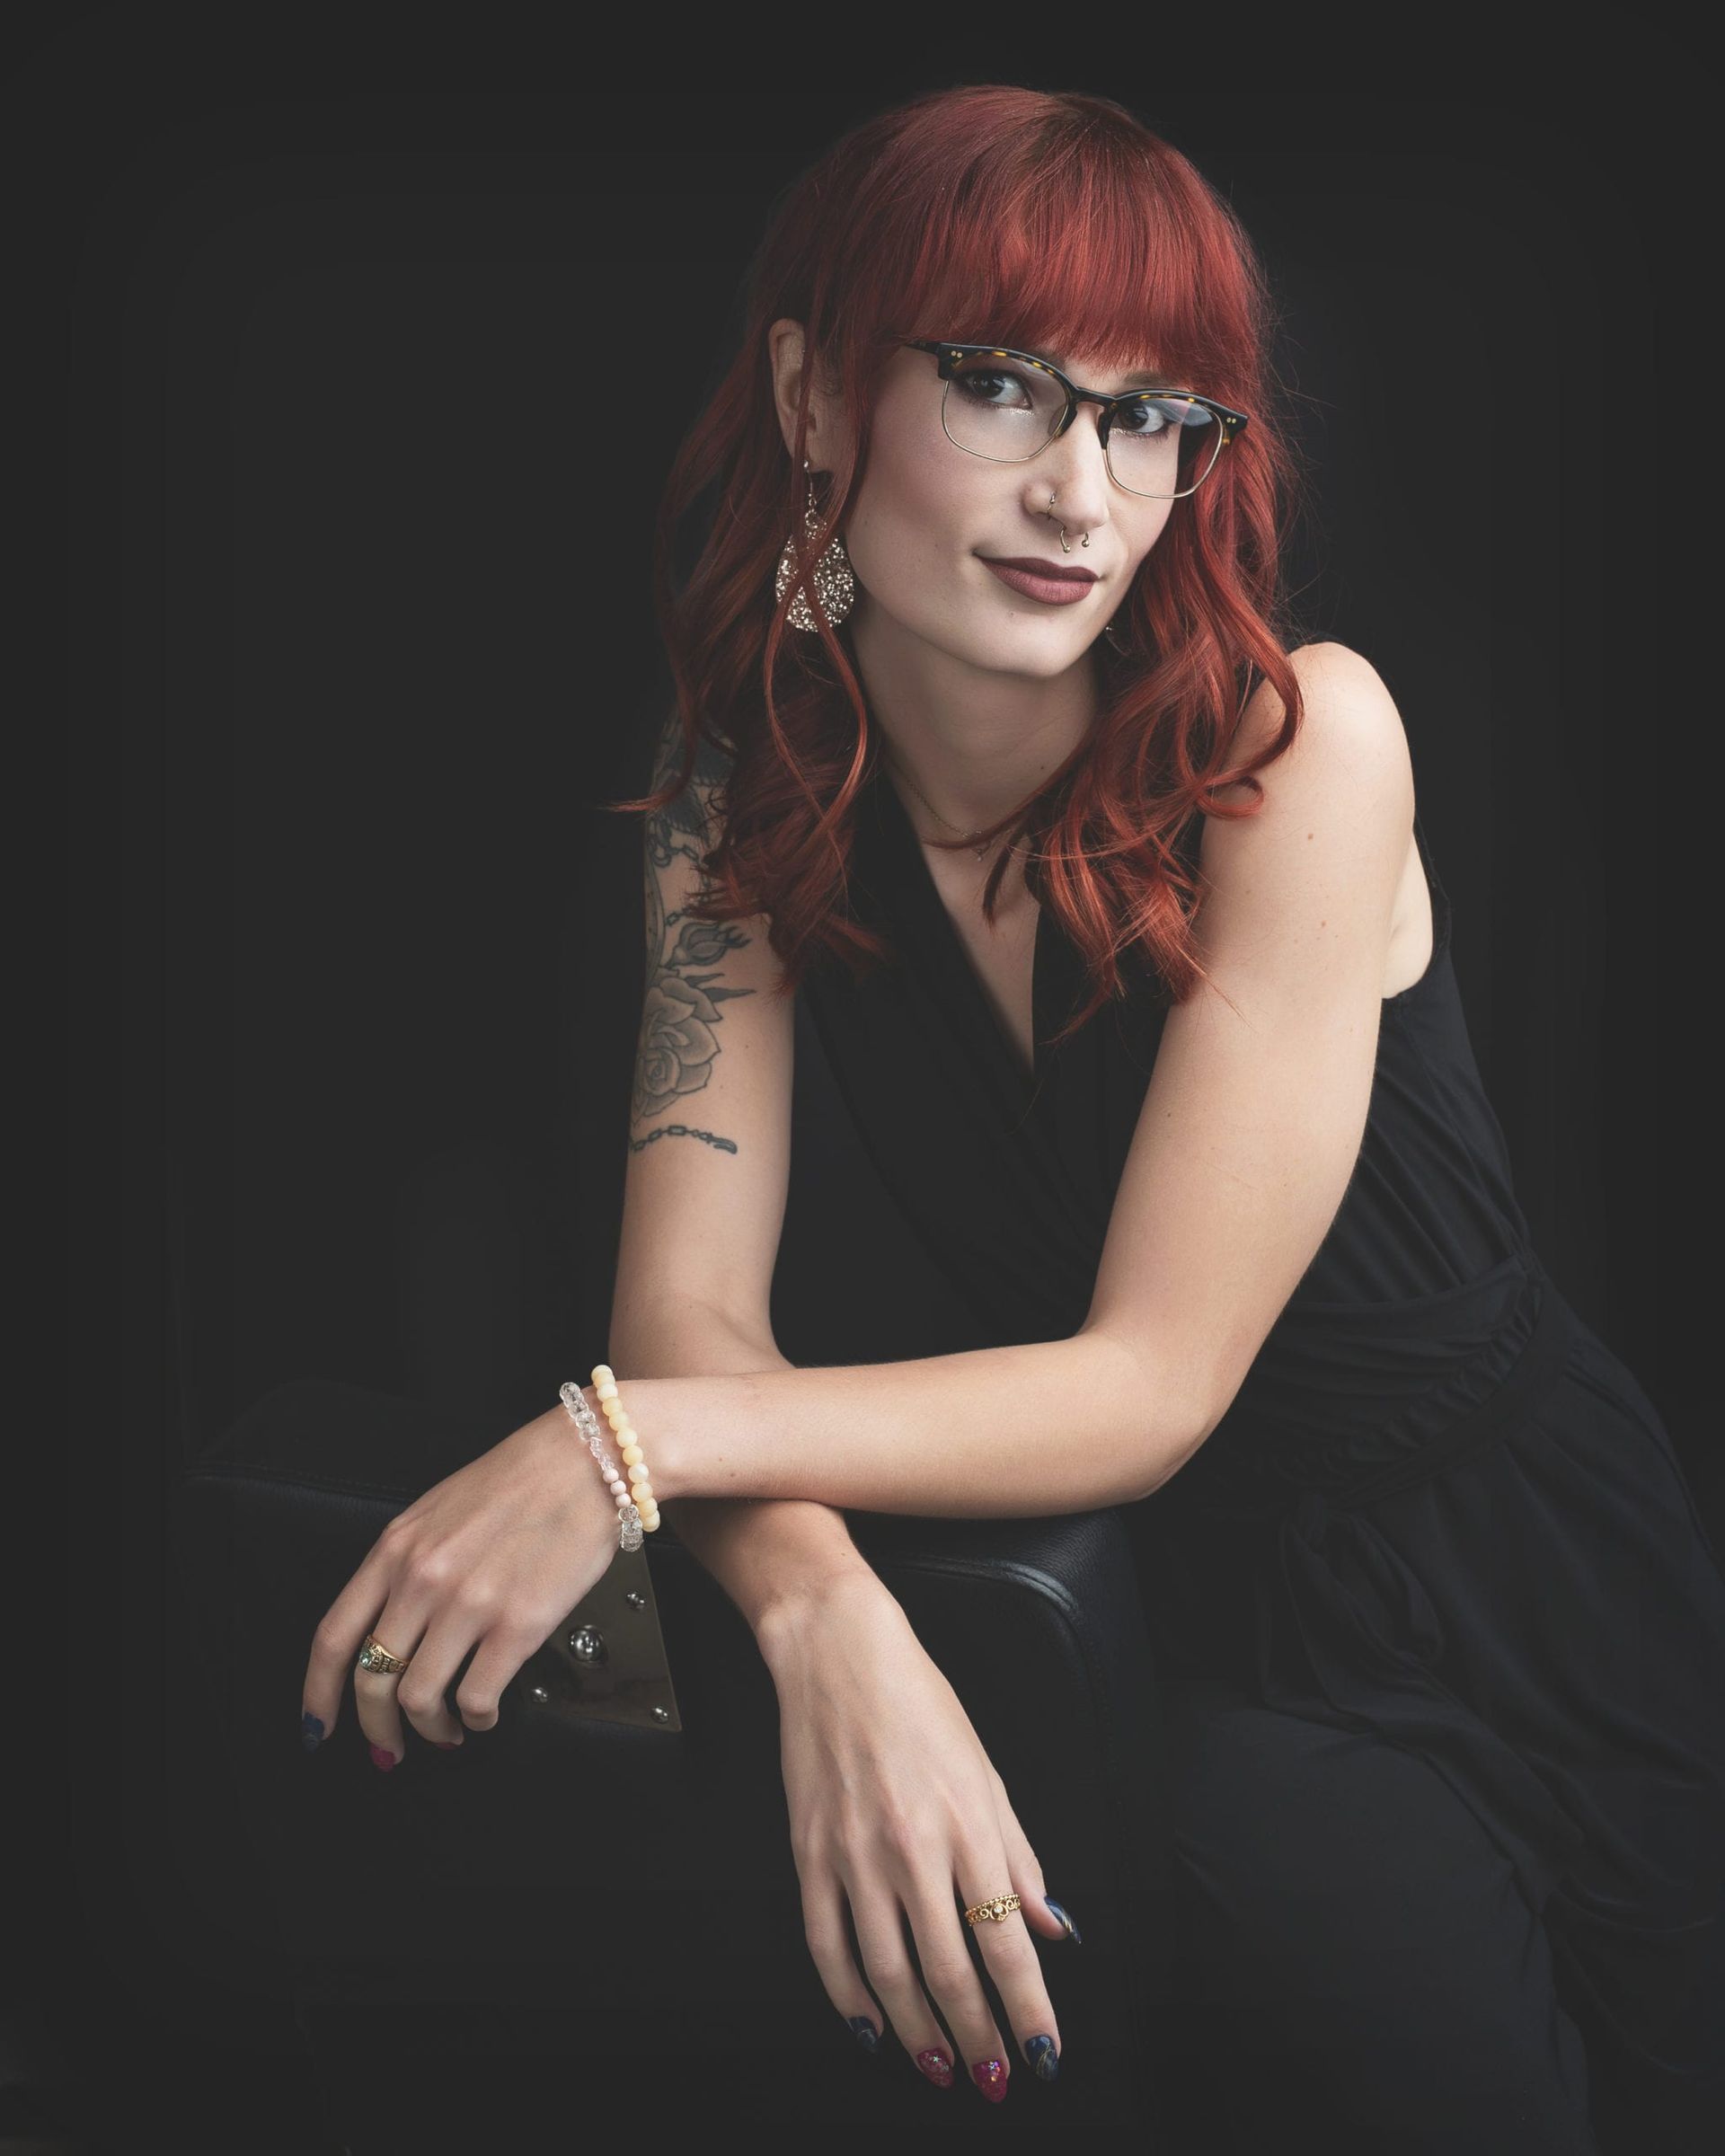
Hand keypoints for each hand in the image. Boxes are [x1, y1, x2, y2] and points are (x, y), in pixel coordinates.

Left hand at [300, 1398, 619, 1764]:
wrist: (585, 1461)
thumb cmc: (521, 1480)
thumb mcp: (437, 1511)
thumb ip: (407, 1566)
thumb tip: (392, 1628)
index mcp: (396, 1549)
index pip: (334, 1638)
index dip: (318, 1694)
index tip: (319, 1725)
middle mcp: (423, 1579)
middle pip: (371, 1681)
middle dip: (376, 1727)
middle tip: (388, 1746)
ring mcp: (468, 1604)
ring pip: (418, 1698)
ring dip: (430, 1729)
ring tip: (447, 1730)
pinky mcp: (517, 1625)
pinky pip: (477, 1698)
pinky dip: (476, 1719)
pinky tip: (486, 1713)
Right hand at [761, 1571, 1072, 2100]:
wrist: (840, 1655)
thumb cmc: (920, 1703)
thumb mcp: (987, 1772)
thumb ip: (1020, 1857)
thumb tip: (1054, 1927)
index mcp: (969, 1826)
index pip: (1007, 1944)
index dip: (1029, 2010)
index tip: (1043, 2053)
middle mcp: (913, 1849)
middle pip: (950, 1972)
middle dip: (978, 2038)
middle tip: (992, 2077)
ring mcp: (855, 1855)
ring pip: (887, 1974)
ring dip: (917, 2034)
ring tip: (939, 2066)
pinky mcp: (810, 1853)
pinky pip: (826, 1946)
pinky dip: (848, 1998)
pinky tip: (869, 2025)